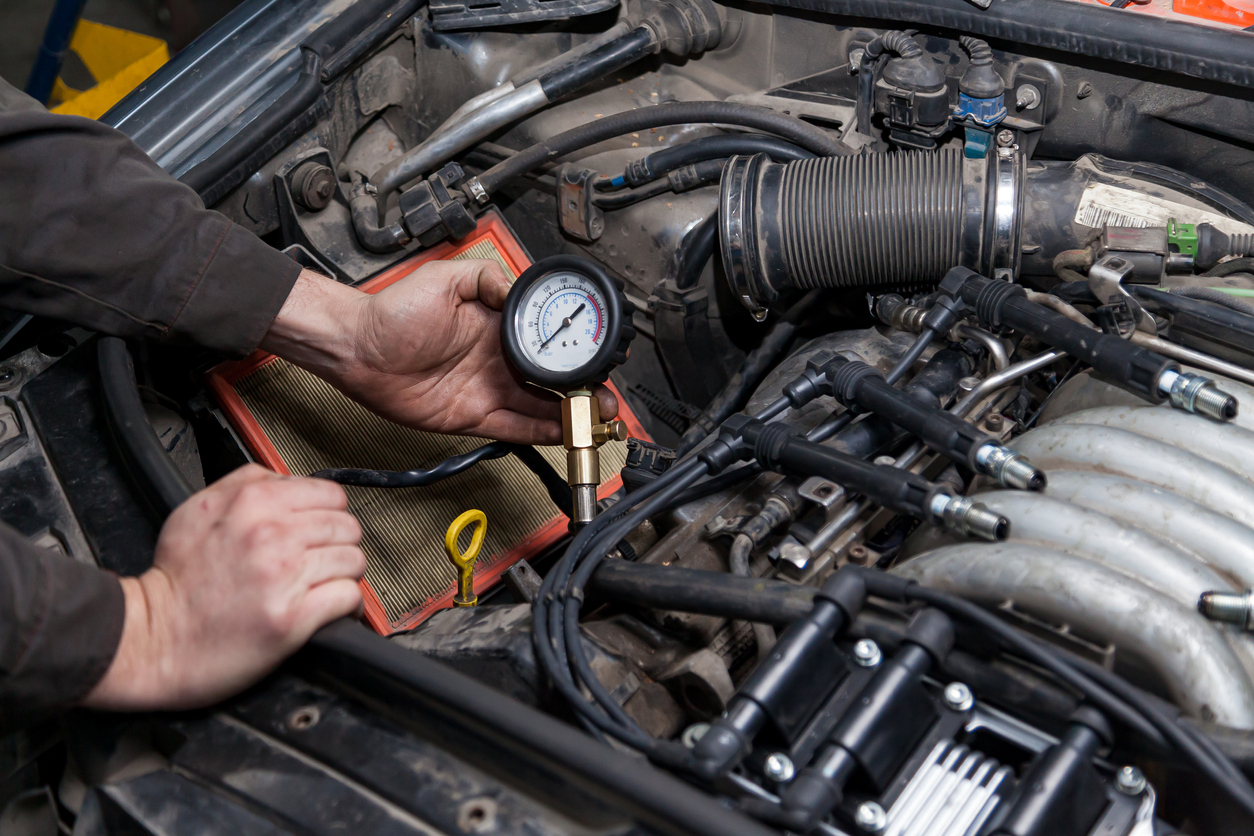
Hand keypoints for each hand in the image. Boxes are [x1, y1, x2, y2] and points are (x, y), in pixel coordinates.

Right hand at [82, 465, 364, 710]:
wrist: (152, 639)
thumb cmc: (175, 580)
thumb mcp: (197, 509)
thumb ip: (247, 483)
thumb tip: (288, 480)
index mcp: (253, 502)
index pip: (331, 494)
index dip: (330, 513)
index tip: (321, 530)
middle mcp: (273, 534)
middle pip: (347, 527)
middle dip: (338, 544)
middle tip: (321, 560)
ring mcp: (285, 576)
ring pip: (353, 561)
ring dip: (343, 575)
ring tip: (323, 585)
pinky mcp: (293, 618)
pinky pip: (349, 598)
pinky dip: (346, 606)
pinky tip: (330, 609)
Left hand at [260, 263, 617, 444]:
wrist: (357, 347)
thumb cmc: (391, 311)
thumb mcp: (446, 278)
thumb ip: (488, 279)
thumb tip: (519, 288)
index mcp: (496, 325)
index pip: (544, 342)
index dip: (571, 352)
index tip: (593, 358)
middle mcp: (495, 359)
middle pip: (549, 379)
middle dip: (582, 389)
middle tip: (606, 397)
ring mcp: (486, 389)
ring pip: (538, 406)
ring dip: (568, 413)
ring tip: (598, 418)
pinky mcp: (471, 416)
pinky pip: (513, 427)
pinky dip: (538, 431)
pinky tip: (561, 431)